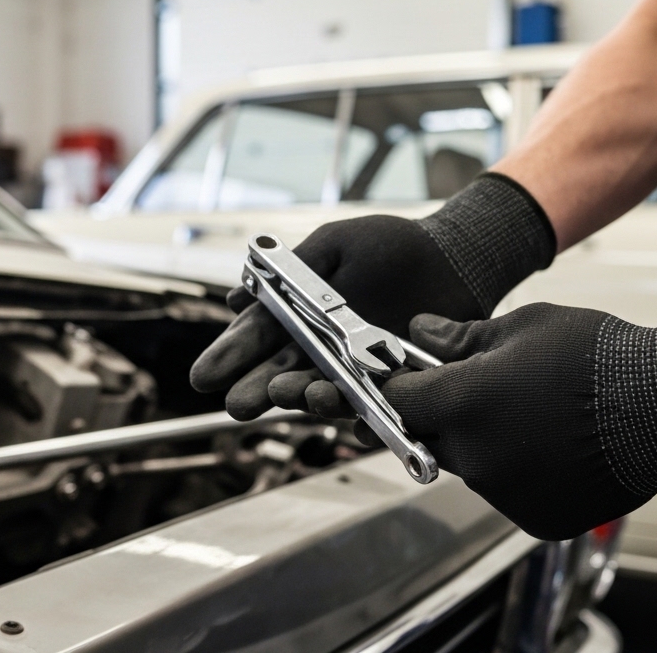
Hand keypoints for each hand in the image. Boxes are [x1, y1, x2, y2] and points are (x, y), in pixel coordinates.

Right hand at [189, 214, 483, 419]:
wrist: (451, 259)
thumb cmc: (390, 246)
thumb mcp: (334, 244)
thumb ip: (293, 269)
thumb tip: (238, 297)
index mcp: (298, 318)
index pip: (256, 340)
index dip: (230, 357)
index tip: (204, 376)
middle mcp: (320, 351)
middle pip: (281, 374)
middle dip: (258, 389)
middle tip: (237, 404)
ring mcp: (357, 371)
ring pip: (322, 392)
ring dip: (303, 397)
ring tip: (289, 397)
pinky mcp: (393, 386)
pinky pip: (373, 405)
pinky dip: (359, 411)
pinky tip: (346, 412)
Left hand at [382, 304, 656, 539]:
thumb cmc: (596, 357)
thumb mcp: (522, 326)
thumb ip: (461, 338)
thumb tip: (421, 334)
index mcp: (461, 404)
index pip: (399, 401)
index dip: (403, 385)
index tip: (412, 377)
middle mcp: (475, 457)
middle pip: (431, 439)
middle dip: (444, 417)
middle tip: (482, 392)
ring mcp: (505, 495)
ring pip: (473, 469)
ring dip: (486, 445)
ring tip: (533, 415)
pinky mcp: (536, 520)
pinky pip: (510, 495)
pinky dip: (521, 474)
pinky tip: (555, 447)